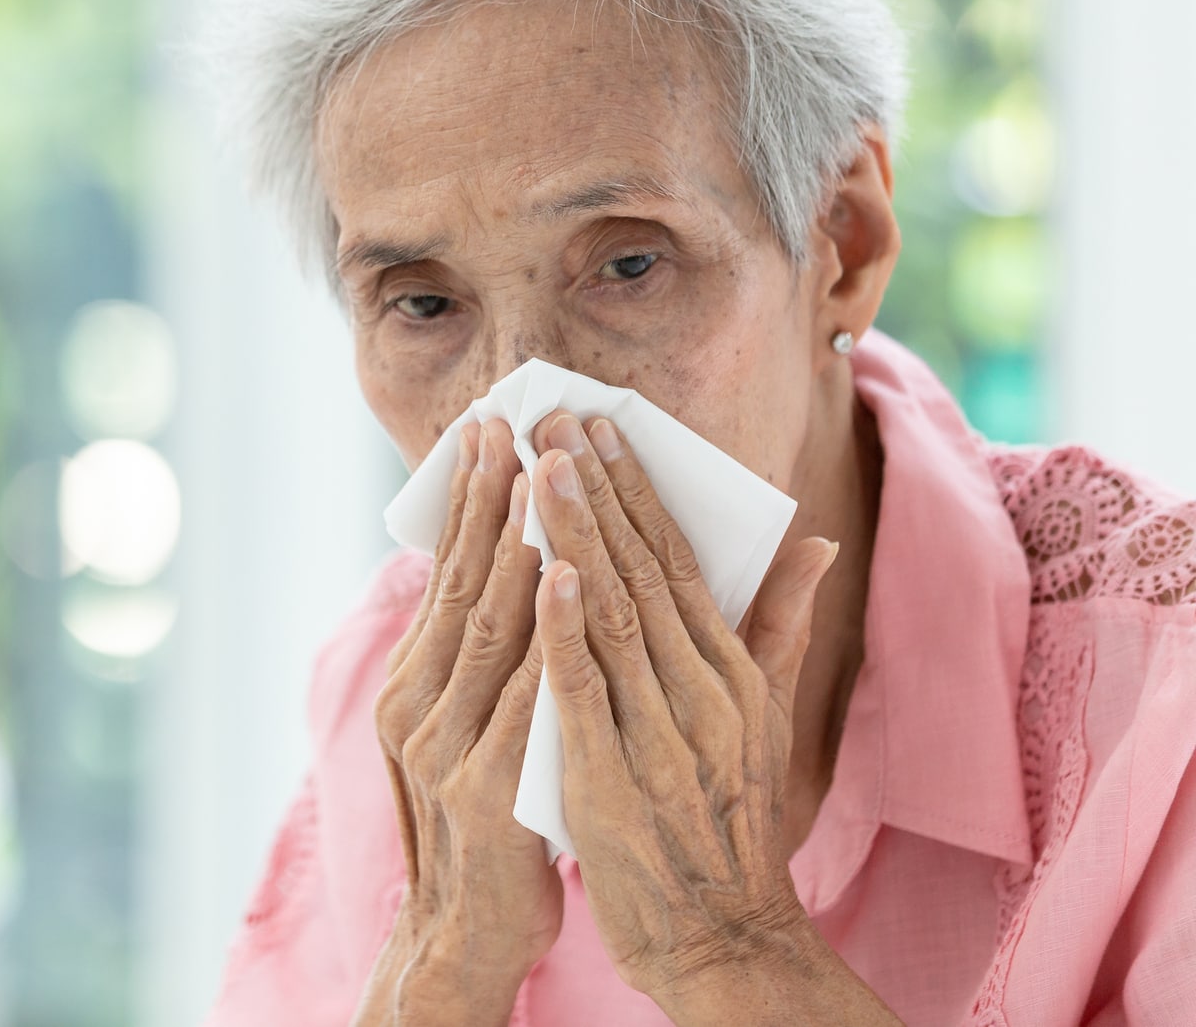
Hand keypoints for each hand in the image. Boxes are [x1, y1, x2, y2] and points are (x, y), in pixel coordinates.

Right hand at [363, 417, 562, 1023]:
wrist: (468, 930)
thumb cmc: (495, 817)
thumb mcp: (478, 727)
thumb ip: (499, 654)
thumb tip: (530, 572)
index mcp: (420, 678)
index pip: (450, 570)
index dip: (473, 498)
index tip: (495, 426)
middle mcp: (415, 699)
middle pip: (459, 581)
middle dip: (489, 498)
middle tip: (511, 423)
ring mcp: (440, 744)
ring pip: (484, 628)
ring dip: (514, 547)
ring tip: (540, 479)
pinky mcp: (478, 789)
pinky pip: (518, 699)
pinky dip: (541, 640)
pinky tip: (562, 590)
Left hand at [524, 409, 870, 1020]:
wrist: (719, 935)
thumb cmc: (731, 820)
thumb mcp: (768, 720)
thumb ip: (781, 628)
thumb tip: (816, 541)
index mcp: (733, 674)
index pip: (680, 560)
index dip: (637, 489)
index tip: (600, 426)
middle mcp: (702, 694)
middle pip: (641, 571)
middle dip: (593, 488)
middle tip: (552, 417)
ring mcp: (658, 735)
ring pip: (611, 614)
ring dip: (572, 534)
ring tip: (537, 464)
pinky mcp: (612, 777)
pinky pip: (585, 689)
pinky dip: (566, 628)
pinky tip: (546, 570)